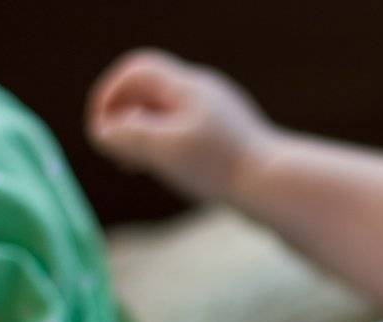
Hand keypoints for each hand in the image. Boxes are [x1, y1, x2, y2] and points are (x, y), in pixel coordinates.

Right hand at [87, 49, 277, 202]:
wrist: (281, 189)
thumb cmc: (223, 167)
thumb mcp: (164, 149)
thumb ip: (127, 136)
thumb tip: (104, 131)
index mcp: (189, 87)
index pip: (136, 71)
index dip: (110, 95)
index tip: (101, 129)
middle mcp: (208, 94)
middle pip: (151, 92)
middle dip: (126, 117)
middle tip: (119, 153)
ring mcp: (222, 116)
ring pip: (170, 115)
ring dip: (146, 136)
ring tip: (140, 166)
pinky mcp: (233, 140)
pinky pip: (190, 134)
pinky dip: (171, 148)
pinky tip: (174, 174)